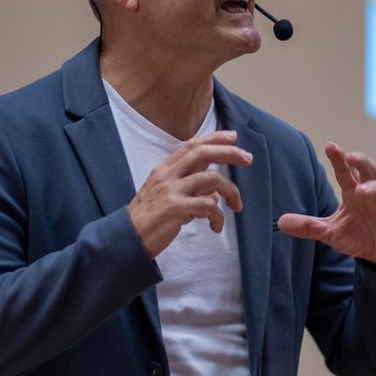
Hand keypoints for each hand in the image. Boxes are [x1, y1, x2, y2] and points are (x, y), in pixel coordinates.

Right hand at [127, 132, 252, 258]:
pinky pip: (208, 206)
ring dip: (231, 192)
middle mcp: (167, 175)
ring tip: (237, 206)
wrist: (127, 238)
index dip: (214, 138)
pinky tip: (215, 226)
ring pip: (211, 179)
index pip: (191, 145)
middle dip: (229, 152)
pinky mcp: (175, 208)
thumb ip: (190, 188)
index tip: (233, 137)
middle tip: (248, 159)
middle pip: (203, 153)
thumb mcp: (166, 196)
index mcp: (164, 169)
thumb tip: (214, 191)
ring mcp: (171, 191)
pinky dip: (218, 216)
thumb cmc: (148, 218)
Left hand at [278, 143, 375, 269]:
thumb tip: (280, 222)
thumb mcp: (331, 233)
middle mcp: (371, 194)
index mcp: (353, 193)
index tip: (330, 145)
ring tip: (362, 191)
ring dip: (374, 187)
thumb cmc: (358, 236)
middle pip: (370, 171)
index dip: (339, 159)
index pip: (346, 172)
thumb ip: (309, 226)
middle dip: (362, 161)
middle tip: (351, 157)